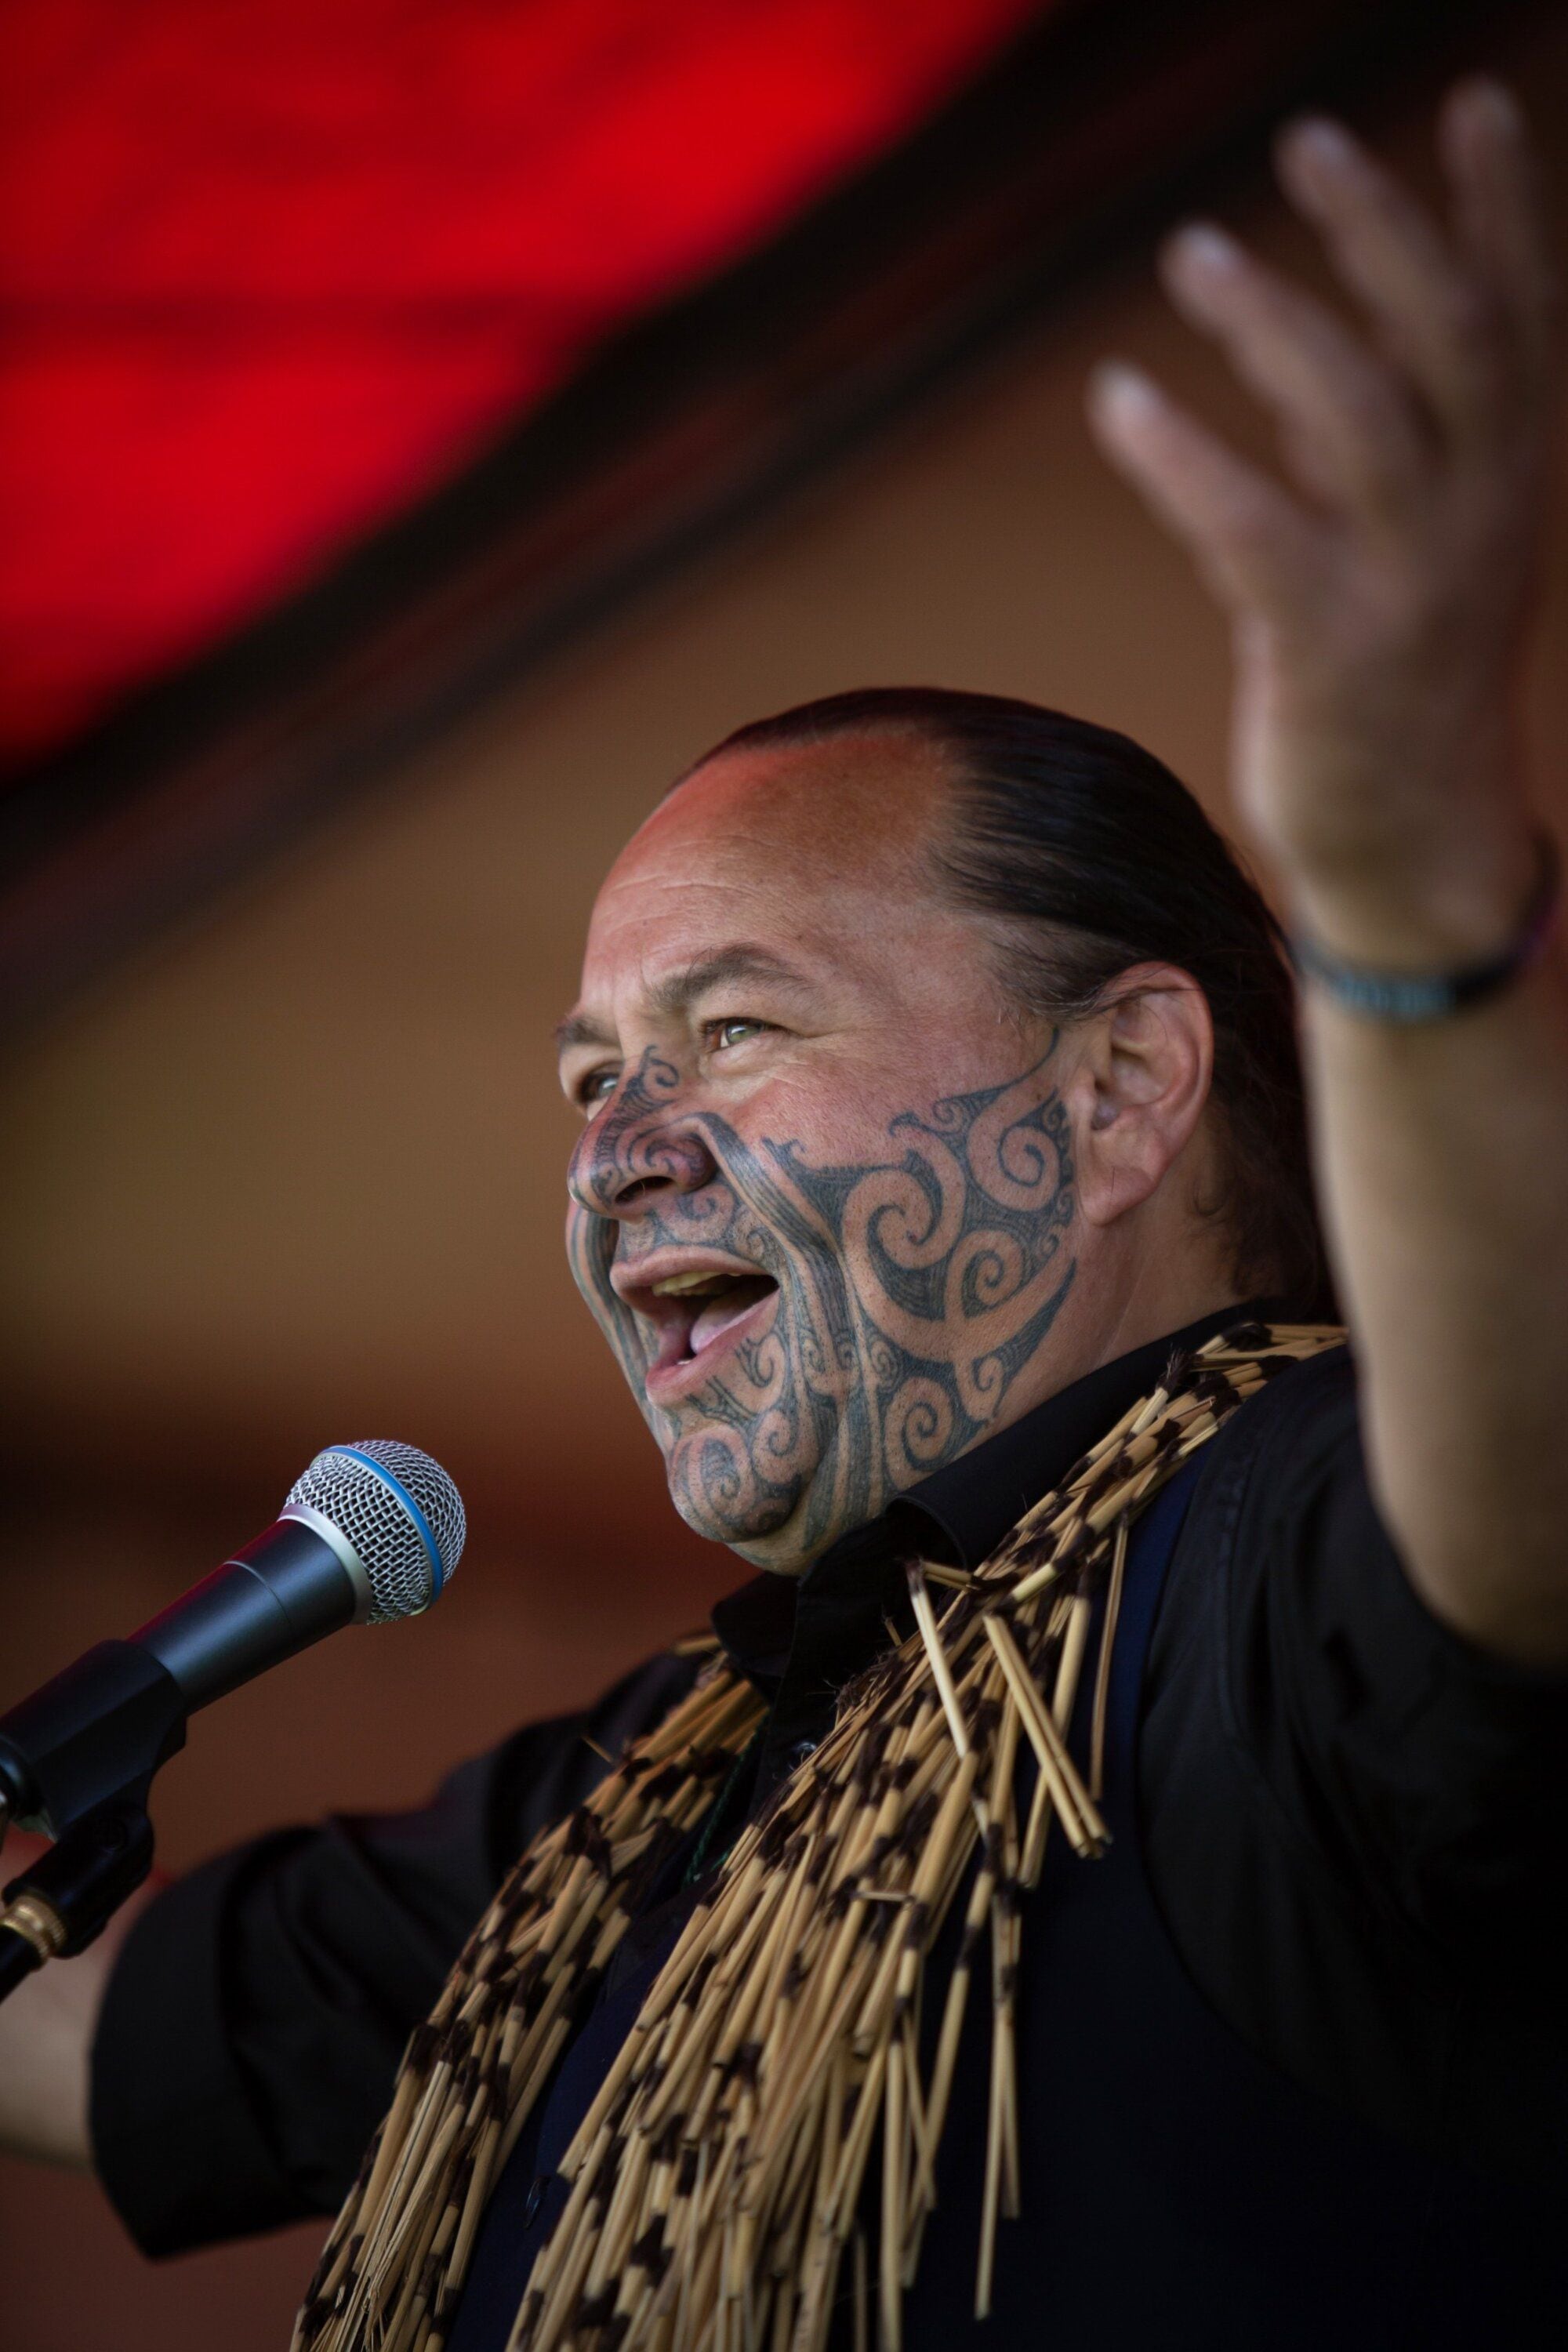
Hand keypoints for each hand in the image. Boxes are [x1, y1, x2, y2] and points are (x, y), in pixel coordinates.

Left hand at [1088, 79, 1557, 963]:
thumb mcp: (1427, 549)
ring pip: (1357, 414)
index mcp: (1513, 482)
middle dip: (1385, 228)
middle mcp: (1482, 517)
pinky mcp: (1329, 648)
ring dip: (1273, 320)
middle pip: (1451, 336)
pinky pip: (1252, 527)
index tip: (1473, 97)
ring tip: (1194, 252)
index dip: (1504, 205)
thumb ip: (1382, 445)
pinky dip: (1183, 455)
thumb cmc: (1403, 684)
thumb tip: (1292, 337)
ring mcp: (1410, 584)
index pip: (1522, 316)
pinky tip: (1120, 399)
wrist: (1417, 848)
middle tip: (1307, 141)